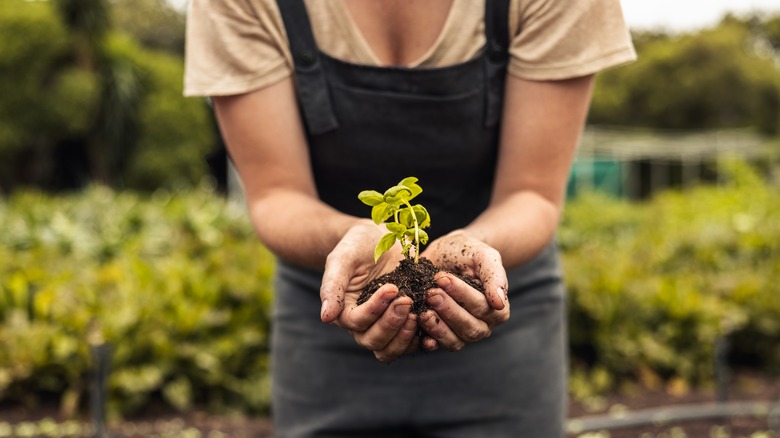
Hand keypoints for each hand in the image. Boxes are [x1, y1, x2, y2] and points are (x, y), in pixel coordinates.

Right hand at [320, 220, 419, 362]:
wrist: (380, 238)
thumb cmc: (357, 245)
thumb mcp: (342, 259)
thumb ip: (332, 286)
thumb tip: (326, 318)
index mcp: (345, 311)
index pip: (357, 322)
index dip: (375, 309)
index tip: (392, 287)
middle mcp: (364, 325)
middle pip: (373, 341)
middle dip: (391, 324)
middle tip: (406, 300)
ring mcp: (385, 326)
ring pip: (391, 349)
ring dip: (405, 336)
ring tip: (419, 314)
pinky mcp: (405, 323)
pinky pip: (412, 343)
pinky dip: (421, 339)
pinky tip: (432, 322)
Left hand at [418, 230, 509, 350]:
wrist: (445, 253)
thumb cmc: (467, 252)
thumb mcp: (483, 256)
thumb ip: (494, 276)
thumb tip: (499, 303)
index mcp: (497, 309)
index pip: (482, 307)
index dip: (462, 295)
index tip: (443, 279)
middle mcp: (482, 326)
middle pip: (469, 328)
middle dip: (448, 310)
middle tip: (431, 293)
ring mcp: (461, 334)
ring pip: (454, 340)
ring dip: (437, 327)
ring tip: (422, 311)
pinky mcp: (441, 336)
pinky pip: (436, 345)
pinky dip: (427, 340)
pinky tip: (417, 329)